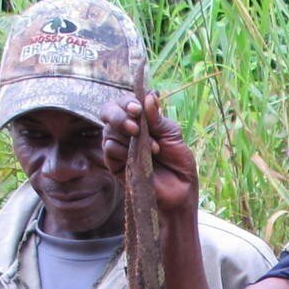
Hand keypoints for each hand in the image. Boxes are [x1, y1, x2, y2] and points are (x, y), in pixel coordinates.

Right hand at [100, 91, 199, 215]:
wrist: (180, 192)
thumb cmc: (179, 163)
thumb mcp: (173, 136)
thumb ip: (158, 119)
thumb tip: (149, 95)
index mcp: (141, 121)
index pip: (125, 103)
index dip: (128, 102)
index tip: (138, 108)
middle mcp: (126, 131)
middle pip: (108, 111)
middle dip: (119, 115)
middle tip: (134, 127)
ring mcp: (119, 146)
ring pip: (108, 130)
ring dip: (128, 136)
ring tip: (152, 149)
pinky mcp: (115, 164)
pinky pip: (109, 149)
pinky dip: (122, 150)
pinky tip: (137, 157)